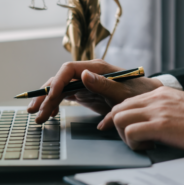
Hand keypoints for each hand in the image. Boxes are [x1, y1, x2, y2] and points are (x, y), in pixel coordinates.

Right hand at [27, 59, 162, 122]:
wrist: (149, 99)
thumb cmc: (140, 94)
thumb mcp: (124, 92)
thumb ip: (103, 84)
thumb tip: (83, 75)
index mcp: (96, 68)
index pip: (68, 69)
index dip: (56, 82)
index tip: (49, 97)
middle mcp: (87, 73)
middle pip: (59, 80)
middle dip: (45, 95)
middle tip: (34, 111)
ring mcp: (84, 83)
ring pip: (59, 89)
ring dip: (46, 102)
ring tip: (36, 116)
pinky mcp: (84, 93)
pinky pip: (64, 97)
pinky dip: (55, 105)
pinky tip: (49, 114)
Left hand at [98, 87, 183, 153]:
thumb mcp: (182, 106)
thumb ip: (164, 109)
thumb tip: (151, 122)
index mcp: (160, 93)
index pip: (127, 101)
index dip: (116, 116)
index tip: (111, 127)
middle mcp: (155, 98)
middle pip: (118, 109)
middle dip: (117, 126)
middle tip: (131, 140)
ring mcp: (157, 110)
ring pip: (119, 118)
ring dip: (125, 136)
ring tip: (142, 144)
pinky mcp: (160, 125)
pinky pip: (130, 132)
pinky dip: (133, 143)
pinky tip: (149, 148)